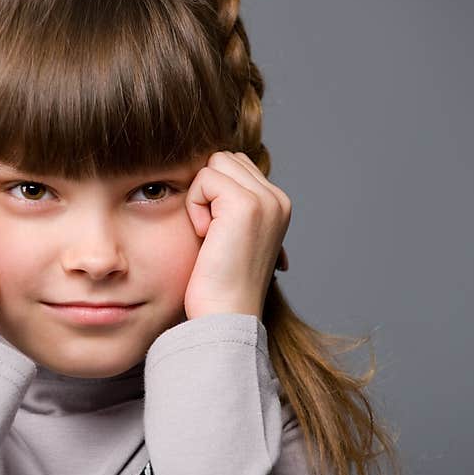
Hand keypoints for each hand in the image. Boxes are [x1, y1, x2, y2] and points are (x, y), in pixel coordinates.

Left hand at [183, 151, 291, 320]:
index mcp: (278, 205)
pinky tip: (206, 235)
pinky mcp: (245, 204)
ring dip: (201, 197)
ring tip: (210, 234)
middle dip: (207, 190)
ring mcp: (265, 200)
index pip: (236, 166)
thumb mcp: (231, 237)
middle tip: (211, 233)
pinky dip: (195, 206)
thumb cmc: (219, 283)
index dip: (213, 192)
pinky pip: (204, 178)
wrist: (225, 315)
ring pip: (215, 163)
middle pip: (225, 159)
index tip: (216, 233)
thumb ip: (229, 205)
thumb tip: (208, 175)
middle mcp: (277, 199)